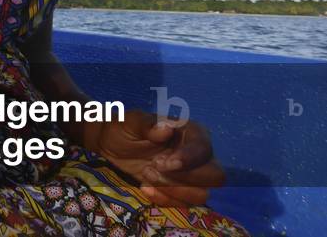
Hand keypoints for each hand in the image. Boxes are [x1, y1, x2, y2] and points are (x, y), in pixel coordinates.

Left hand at [88, 108, 225, 206]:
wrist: (111, 147)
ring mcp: (192, 176)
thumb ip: (147, 123)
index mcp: (191, 132)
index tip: (163, 163)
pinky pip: (184, 205)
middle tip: (153, 168)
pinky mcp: (181, 192)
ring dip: (173, 190)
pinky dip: (164, 199)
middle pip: (215, 176)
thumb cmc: (124, 128)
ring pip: (202, 194)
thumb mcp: (129, 121)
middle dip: (184, 178)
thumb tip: (166, 128)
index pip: (204, 149)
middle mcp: (198, 156)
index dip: (188, 159)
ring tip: (146, 175)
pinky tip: (144, 187)